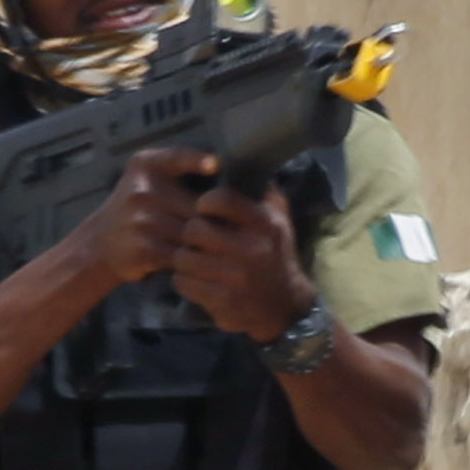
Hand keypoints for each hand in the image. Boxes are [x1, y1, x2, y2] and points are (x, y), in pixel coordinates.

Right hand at [72, 155, 212, 297]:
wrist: (99, 242)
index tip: (214, 165)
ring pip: (193, 233)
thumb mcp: (148, 175)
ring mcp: (141, 220)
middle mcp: (142, 190)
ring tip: (219, 248)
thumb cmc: (138, 206)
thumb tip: (223, 177)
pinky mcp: (144, 249)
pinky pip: (182, 255)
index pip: (176, 157)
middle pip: (198, 206)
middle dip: (215, 219)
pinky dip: (193, 260)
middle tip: (230, 230)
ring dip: (207, 243)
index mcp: (146, 165)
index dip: (196, 160)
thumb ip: (179, 169)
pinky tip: (199, 262)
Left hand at [166, 177, 313, 340]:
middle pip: (195, 229)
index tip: (204, 209)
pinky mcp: (222, 301)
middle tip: (195, 238)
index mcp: (264, 225)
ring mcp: (235, 278)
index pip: (221, 199)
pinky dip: (183, 280)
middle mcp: (251, 250)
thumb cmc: (276, 257)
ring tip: (193, 259)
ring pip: (184, 257)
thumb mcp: (279, 222)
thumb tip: (247, 160)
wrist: (286, 308)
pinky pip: (183, 282)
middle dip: (191, 233)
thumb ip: (264, 195)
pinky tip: (195, 279)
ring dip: (184, 258)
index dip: (206, 203)